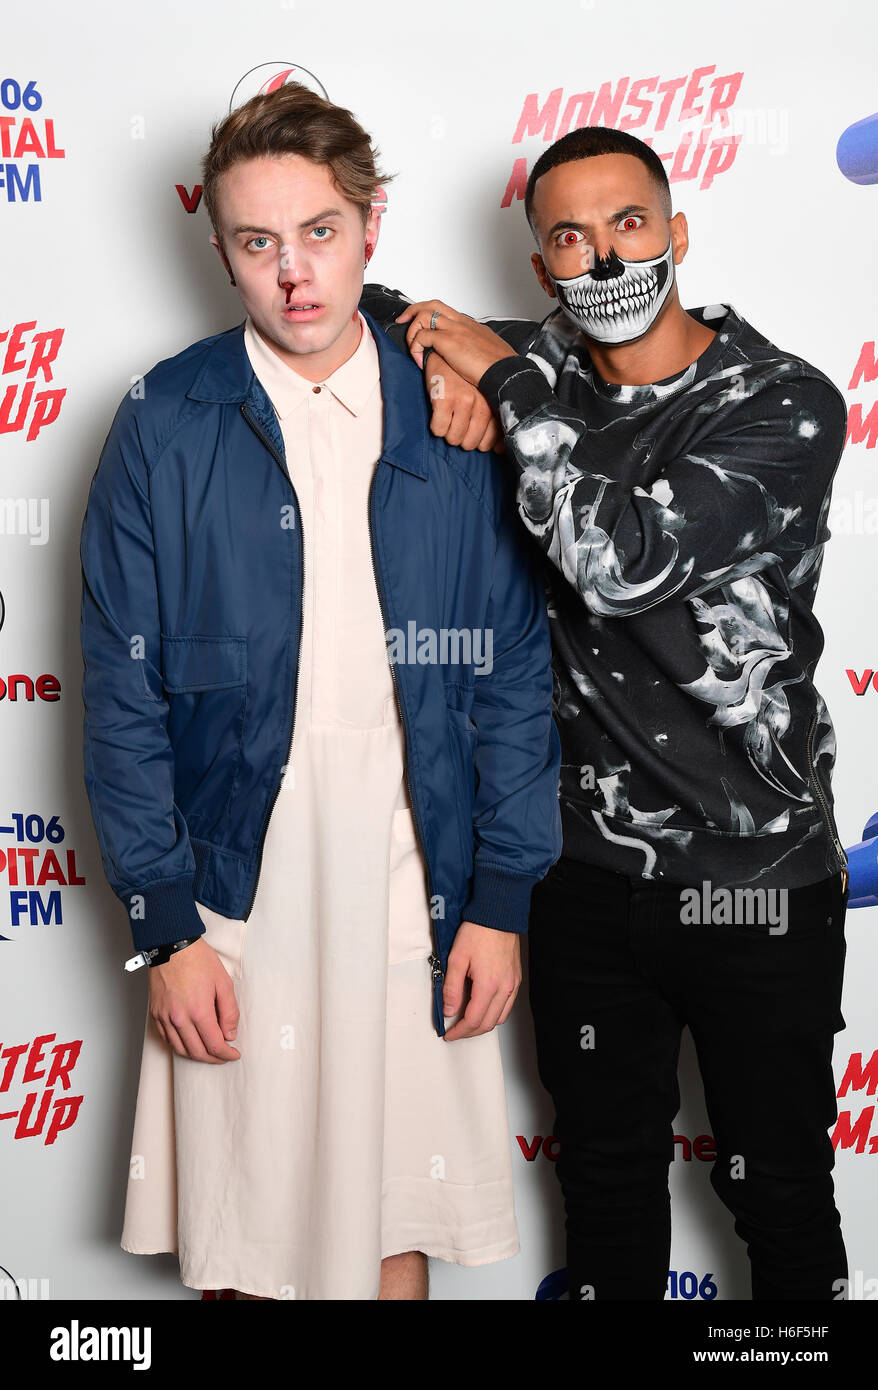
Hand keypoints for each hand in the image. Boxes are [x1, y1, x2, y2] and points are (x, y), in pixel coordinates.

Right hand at [148, 937, 240, 1063]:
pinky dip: (180, 1045)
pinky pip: (167, 1039)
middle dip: (214, 1058)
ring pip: (180, 1049)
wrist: (172, 946)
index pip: (214, 1045)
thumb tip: (229, 1034)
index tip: (234, 1054)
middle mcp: (179, 1018)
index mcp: (199, 1011)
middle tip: (224, 1055)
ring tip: (208, 1050)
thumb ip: (229, 1011)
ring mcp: (165, 1017)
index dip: (226, 1054)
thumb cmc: (198, 960)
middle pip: (197, 1052)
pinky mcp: (156, 1014)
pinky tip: (190, 1041)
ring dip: (197, 1054)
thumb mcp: (223, 982)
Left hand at [396, 299, 517, 386]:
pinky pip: (421, 336)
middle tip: (403, 321)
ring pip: (423, 315)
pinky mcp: (448, 341)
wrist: (506, 373)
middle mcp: (461, 323)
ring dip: (412, 331)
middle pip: (432, 304)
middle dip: (413, 310)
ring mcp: (454, 329)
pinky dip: (415, 347)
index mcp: (471, 326)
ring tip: (413, 348)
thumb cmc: (500, 369)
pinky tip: (419, 361)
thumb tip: (470, 361)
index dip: (430, 315)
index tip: (421, 326)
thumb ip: (476, 351)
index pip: (446, 311)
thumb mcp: (488, 354)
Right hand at [424, 351, 503, 451]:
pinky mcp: (444, 399)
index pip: (492, 441)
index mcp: (493, 404)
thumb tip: (499, 450)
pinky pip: (438, 429)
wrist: (444, 354)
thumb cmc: (464, 379)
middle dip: (461, 438)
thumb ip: (495, 422)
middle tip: (457, 423)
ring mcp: (463, 401)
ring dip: (448, 433)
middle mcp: (481, 404)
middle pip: (470, 444)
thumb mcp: (484, 397)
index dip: (480, 443)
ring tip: (448, 417)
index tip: (472, 433)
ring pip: (453, 439)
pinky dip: (436, 426)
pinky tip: (438, 413)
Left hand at [441, 920, 521, 1040]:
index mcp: (488, 985)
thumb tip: (449, 1010)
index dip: (459, 1031)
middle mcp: (504, 988)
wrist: (497, 915)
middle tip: (456, 1031)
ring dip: (483, 1025)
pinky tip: (484, 1009)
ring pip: (500, 1018)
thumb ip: (451, 987)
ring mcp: (512, 984)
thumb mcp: (456, 958)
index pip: (473, 1020)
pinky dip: (495, 1014)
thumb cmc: (477, 932)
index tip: (449, 1033)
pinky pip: (507, 1006)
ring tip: (467, 1022)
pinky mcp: (516, 979)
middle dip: (469, 1032)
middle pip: (487, 1024)